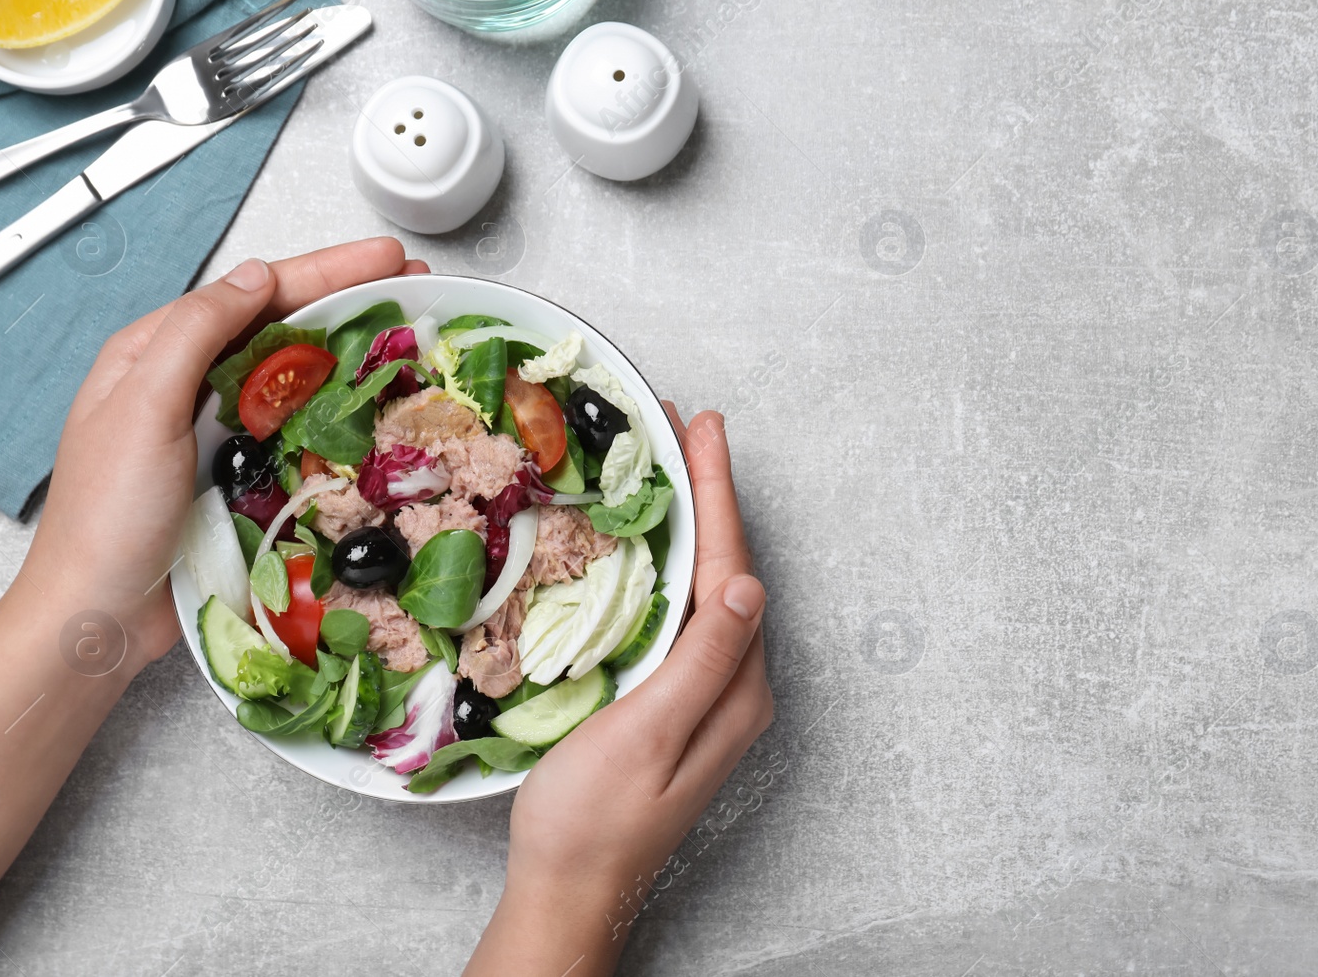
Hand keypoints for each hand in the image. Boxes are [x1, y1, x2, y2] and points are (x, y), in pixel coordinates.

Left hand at [21, 237, 425, 667]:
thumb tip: (257, 277)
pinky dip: (336, 409)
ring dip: (349, 351)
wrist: (99, 616)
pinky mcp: (238, 474)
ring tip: (407, 337)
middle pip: (279, 325)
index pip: (253, 294)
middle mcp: (187, 383)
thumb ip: (196, 334)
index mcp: (155, 353)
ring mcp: (215, 430)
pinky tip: (372, 405)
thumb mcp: (143, 408)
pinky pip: (296, 428)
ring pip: (293, 373)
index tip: (386, 259)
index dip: (325, 271)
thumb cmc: (108, 516)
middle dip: (348, 301)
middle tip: (412, 286)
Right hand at [464, 406, 773, 976]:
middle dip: (705, 492)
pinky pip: (677, 611)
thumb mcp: (647, 735)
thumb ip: (701, 661)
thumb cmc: (593, 822)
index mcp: (735, 688)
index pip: (730, 566)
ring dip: (685, 520)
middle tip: (680, 425)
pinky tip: (644, 541)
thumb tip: (748, 583)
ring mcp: (705, 694)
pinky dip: (664, 562)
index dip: (716, 490)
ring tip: (664, 462)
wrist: (569, 892)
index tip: (702, 426)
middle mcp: (732, 685)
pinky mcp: (672, 701)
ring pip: (701, 584)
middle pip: (723, 566)